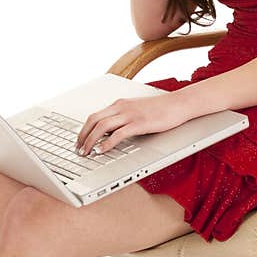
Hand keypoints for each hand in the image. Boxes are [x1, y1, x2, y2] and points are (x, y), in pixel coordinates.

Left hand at [75, 93, 192, 155]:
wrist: (178, 104)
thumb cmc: (160, 109)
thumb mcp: (137, 111)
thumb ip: (123, 118)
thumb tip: (110, 132)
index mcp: (120, 104)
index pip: (94, 116)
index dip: (83, 130)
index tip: (79, 141)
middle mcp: (121, 107)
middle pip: (93, 120)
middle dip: (82, 136)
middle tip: (78, 149)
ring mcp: (130, 115)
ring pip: (102, 126)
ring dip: (90, 140)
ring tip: (86, 152)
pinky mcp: (139, 123)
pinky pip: (118, 134)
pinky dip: (106, 143)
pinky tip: (102, 150)